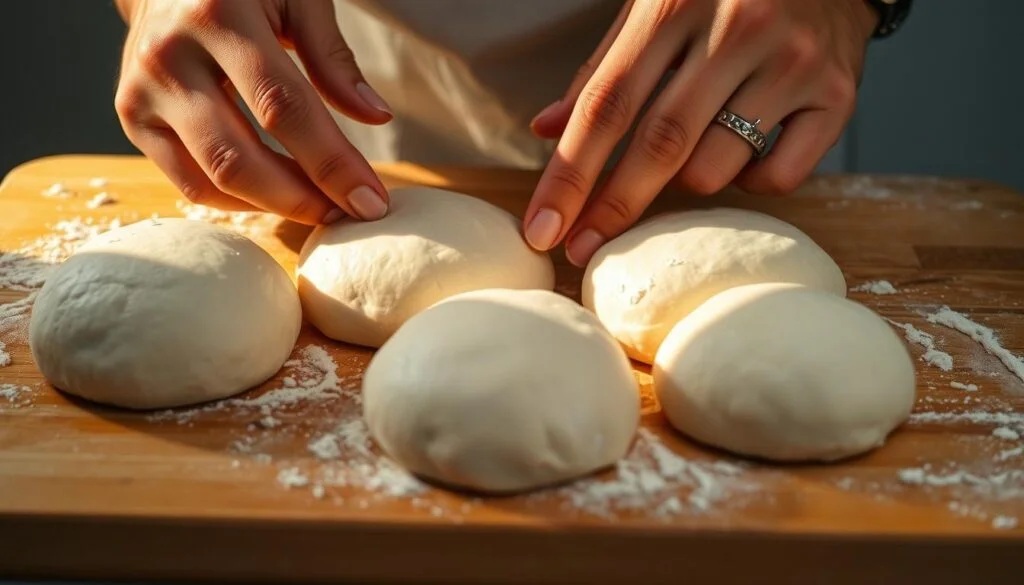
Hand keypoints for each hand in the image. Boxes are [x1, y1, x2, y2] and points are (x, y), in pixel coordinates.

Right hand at [114, 0, 392, 224]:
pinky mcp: (132, 118)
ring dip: (274, 207)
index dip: (331, 162)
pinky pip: (189, 183)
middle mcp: (168, 57)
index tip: (371, 200)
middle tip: (350, 215)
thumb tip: (377, 116)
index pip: (283, 107)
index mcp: (217, 16)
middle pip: (240, 158)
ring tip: (322, 207)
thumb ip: (333, 57)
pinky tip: (280, 196)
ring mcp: (140, 92)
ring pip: (212, 180)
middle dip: (303, 199)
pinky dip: (239, 201)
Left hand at [524, 0, 877, 264]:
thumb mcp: (654, 8)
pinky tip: (747, 150)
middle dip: (613, 206)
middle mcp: (737, 28)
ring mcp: (791, 61)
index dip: (569, 175)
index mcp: (675, 2)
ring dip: (688, 179)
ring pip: (716, 167)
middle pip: (660, 144)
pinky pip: (780, 176)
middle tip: (582, 249)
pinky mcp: (837, 92)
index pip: (606, 105)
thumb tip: (546, 130)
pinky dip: (751, 181)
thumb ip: (603, 68)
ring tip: (696, 146)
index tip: (543, 228)